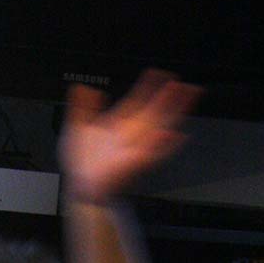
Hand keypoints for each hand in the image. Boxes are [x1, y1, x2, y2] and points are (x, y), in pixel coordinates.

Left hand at [59, 69, 200, 204]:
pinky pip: (157, 154)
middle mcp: (132, 134)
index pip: (138, 100)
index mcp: (119, 124)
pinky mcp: (138, 163)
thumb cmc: (82, 165)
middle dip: (170, 96)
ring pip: (162, 125)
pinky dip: (167, 146)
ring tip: (187, 97)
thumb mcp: (76, 129)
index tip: (157, 73)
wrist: (84, 190)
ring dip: (176, 111)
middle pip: (156, 110)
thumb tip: (82, 87)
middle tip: (180, 83)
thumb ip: (80, 107)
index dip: (148, 86)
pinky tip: (176, 135)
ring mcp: (137, 148)